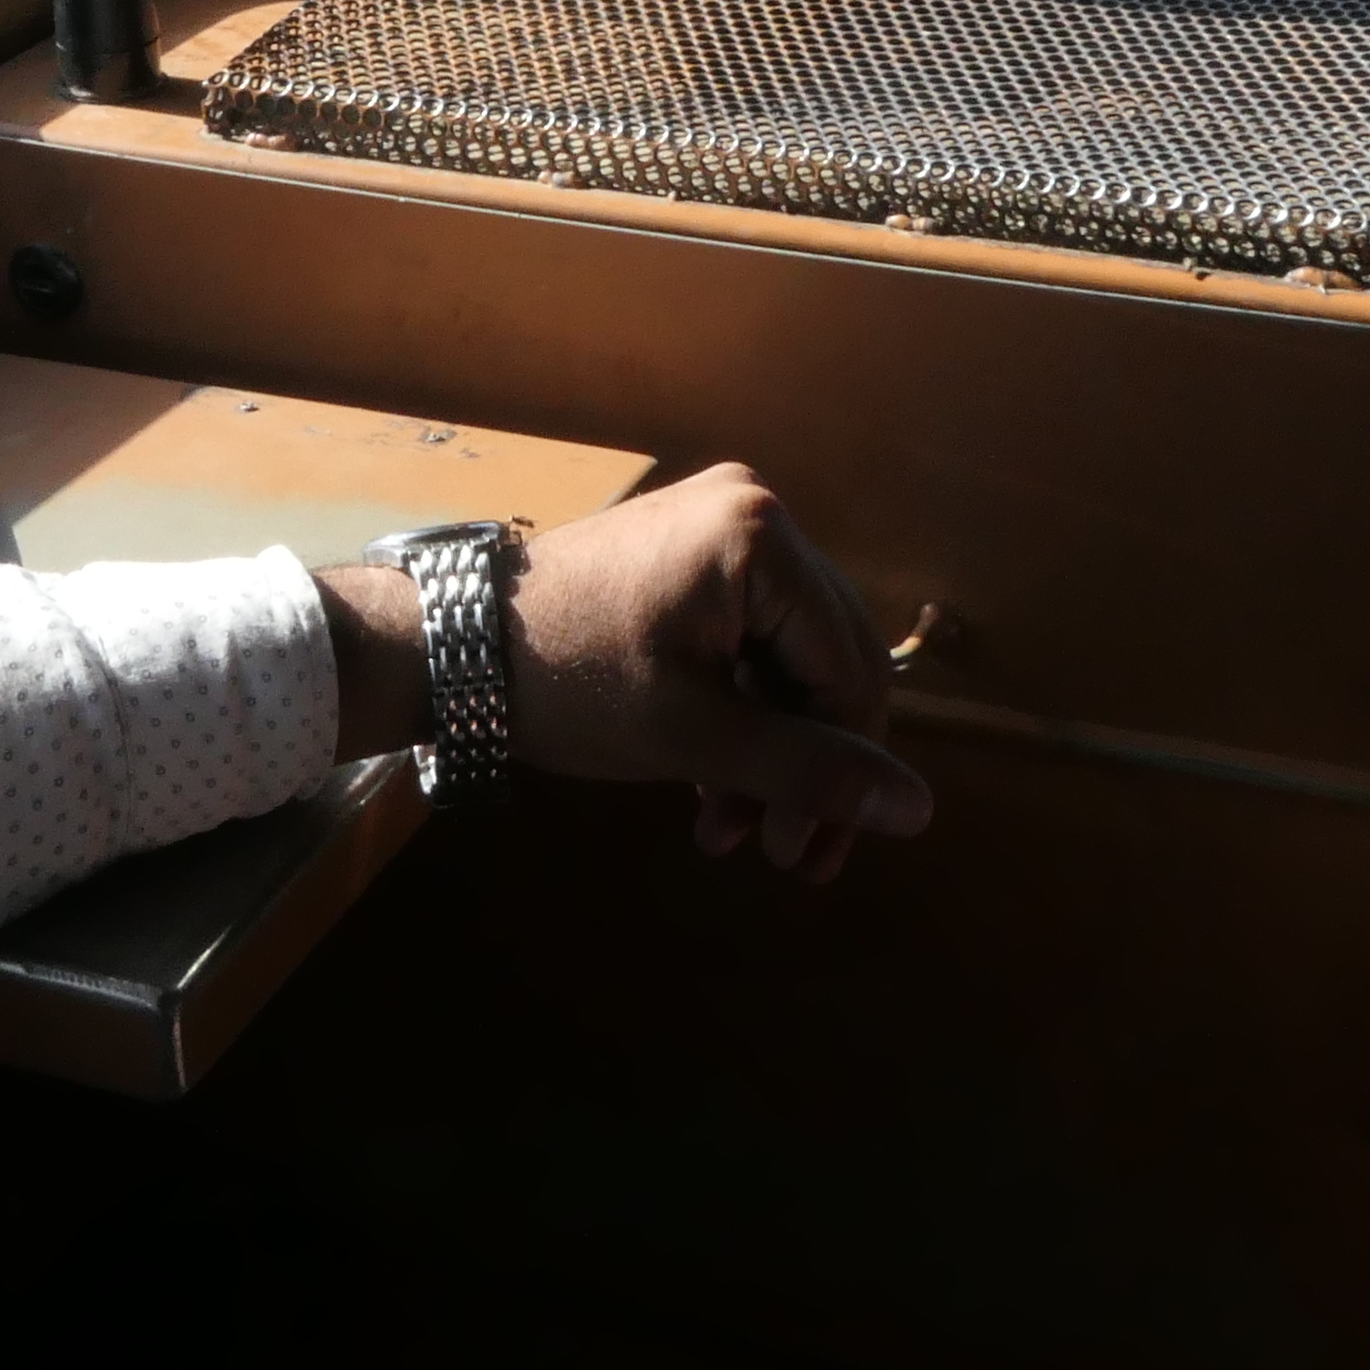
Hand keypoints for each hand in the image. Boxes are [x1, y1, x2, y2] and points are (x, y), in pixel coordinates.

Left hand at [322, 465, 930, 885]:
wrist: (448, 647)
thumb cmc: (569, 684)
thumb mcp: (693, 737)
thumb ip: (806, 771)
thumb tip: (920, 812)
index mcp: (762, 538)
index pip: (848, 669)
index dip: (843, 768)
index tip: (807, 855)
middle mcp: (756, 513)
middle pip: (825, 663)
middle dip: (804, 768)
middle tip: (785, 857)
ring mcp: (720, 531)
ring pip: (786, 663)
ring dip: (769, 754)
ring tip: (734, 834)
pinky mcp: (690, 559)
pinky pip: (748, 644)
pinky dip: (738, 717)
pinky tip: (714, 790)